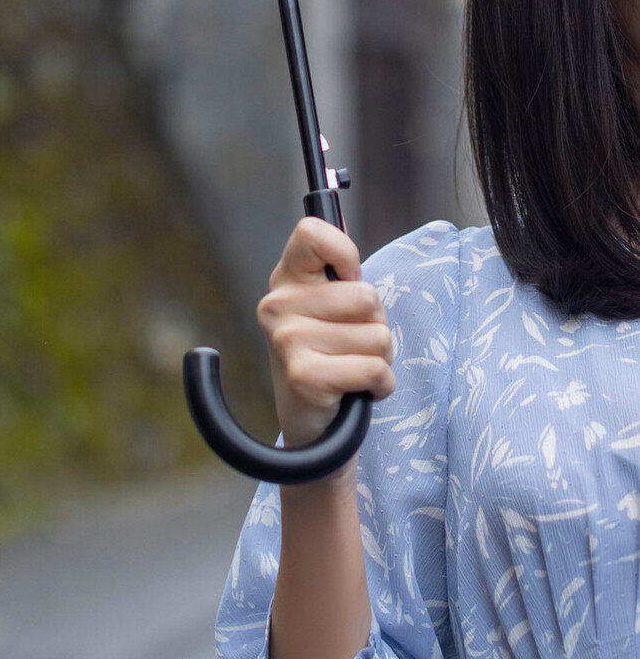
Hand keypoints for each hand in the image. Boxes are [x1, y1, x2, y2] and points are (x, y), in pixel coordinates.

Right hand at [258, 217, 394, 450]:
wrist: (312, 425)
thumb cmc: (330, 356)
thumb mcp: (328, 308)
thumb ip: (339, 277)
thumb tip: (349, 253)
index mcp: (286, 279)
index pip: (312, 233)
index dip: (345, 253)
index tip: (350, 279)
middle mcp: (278, 305)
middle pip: (365, 295)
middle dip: (377, 325)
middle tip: (354, 344)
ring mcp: (288, 341)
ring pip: (376, 336)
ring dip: (380, 358)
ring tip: (354, 367)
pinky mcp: (304, 376)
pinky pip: (374, 369)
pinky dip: (381, 384)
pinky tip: (360, 390)